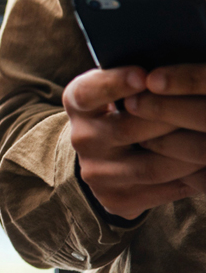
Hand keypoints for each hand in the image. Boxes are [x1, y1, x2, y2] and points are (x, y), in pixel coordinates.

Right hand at [65, 67, 204, 219]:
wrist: (107, 155)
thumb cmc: (126, 108)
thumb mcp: (119, 87)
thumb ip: (138, 79)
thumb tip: (170, 74)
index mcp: (78, 102)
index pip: (89, 92)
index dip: (115, 84)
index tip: (143, 75)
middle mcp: (82, 138)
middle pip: (128, 129)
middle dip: (171, 118)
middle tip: (202, 108)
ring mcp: (96, 172)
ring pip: (151, 166)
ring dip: (190, 154)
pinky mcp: (115, 198)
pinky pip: (162, 192)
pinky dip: (192, 179)